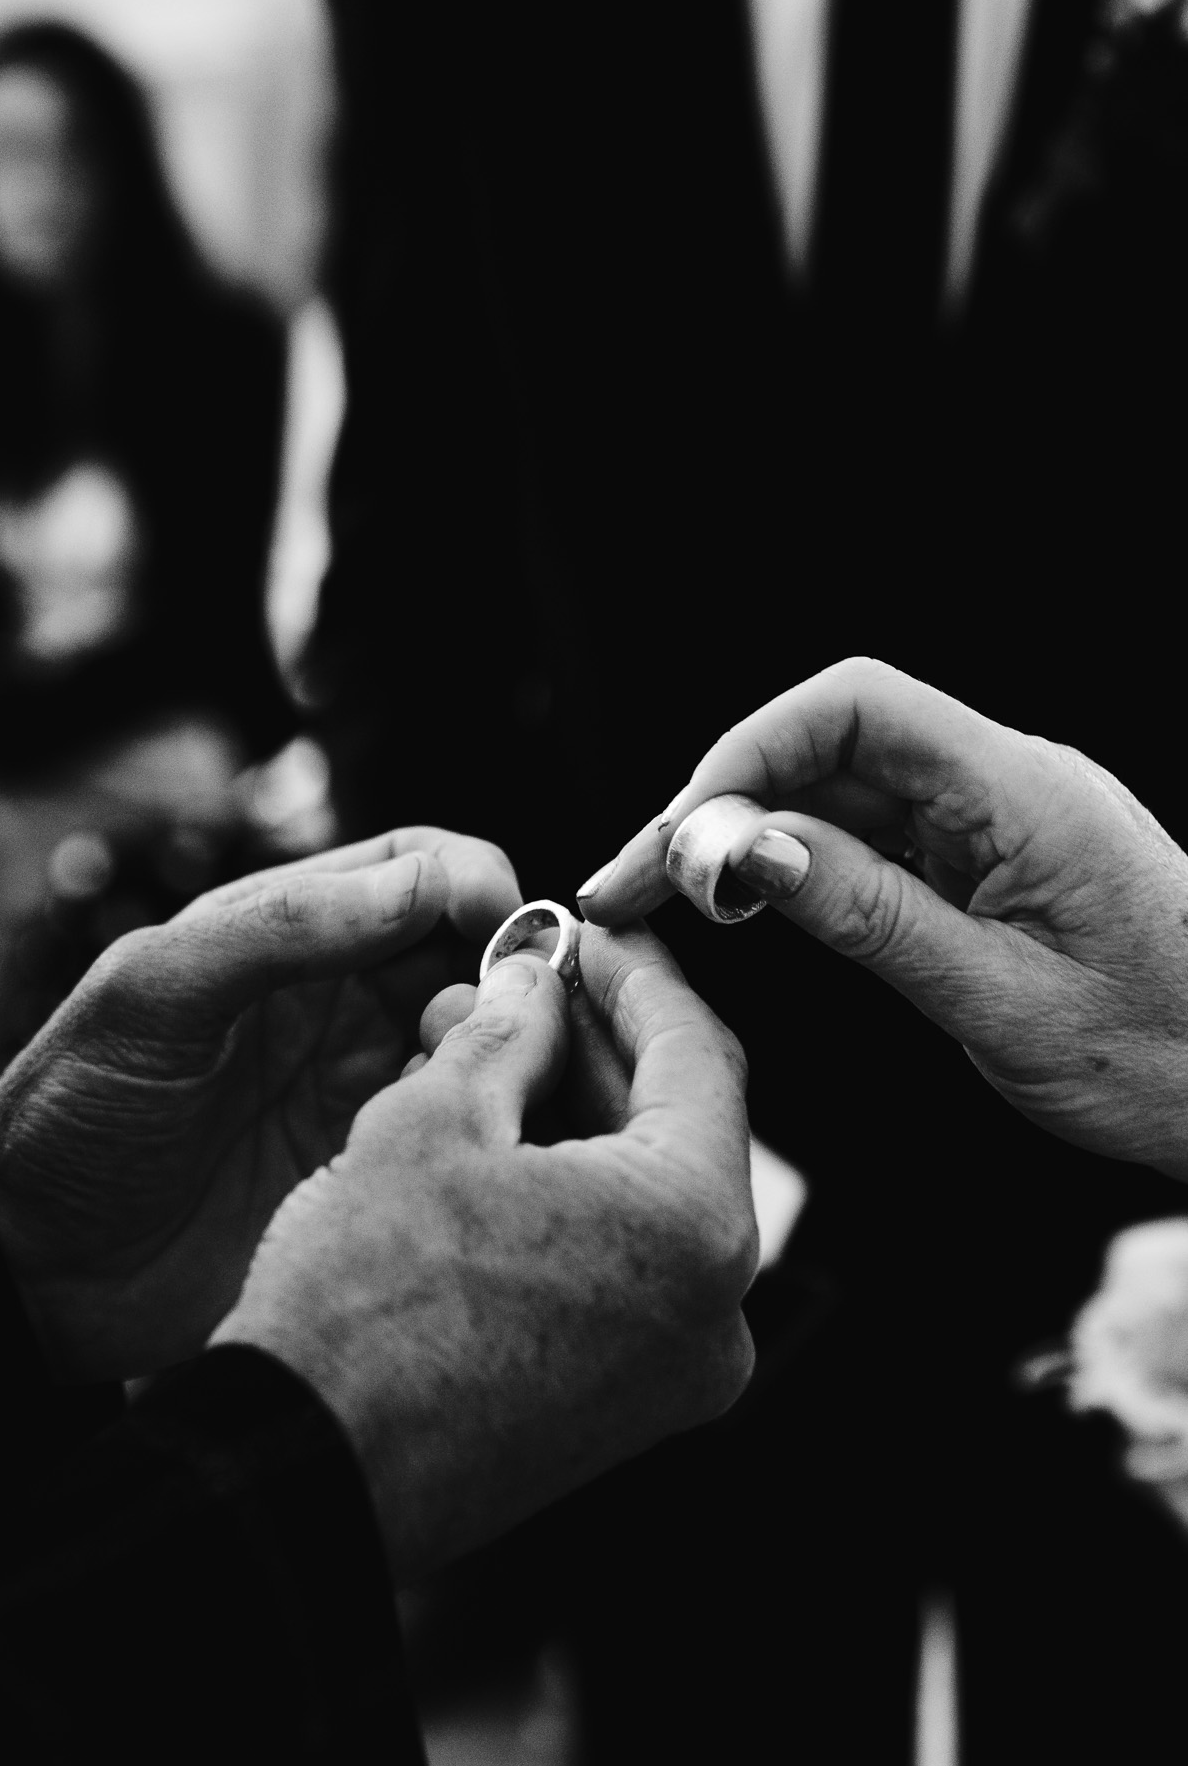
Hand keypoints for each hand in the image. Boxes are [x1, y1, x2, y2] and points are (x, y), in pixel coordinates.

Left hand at [0, 828, 521, 1380]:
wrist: (39, 1268)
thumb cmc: (74, 1110)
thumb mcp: (154, 993)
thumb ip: (282, 927)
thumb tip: (426, 881)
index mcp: (290, 934)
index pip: (419, 869)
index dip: (474, 880)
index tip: (503, 922)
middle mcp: (343, 1002)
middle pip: (472, 955)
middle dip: (513, 972)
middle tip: (513, 1019)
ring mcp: (365, 1089)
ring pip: (484, 1043)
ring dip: (508, 1052)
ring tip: (487, 1088)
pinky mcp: (379, 1171)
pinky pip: (464, 1130)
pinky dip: (490, 1125)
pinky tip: (475, 1147)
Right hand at [211, 925, 757, 1582]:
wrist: (302, 1472)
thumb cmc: (360, 1299)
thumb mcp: (429, 1119)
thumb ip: (507, 1031)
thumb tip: (535, 983)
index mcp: (694, 1225)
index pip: (697, 1054)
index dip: (637, 976)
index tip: (588, 934)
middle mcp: (716, 1310)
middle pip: (684, 1130)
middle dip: (608, 1048)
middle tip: (540, 985)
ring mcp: (677, 1374)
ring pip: (653, 1203)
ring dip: (589, 1123)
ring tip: (503, 1057)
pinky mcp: (629, 1412)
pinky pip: (629, 1273)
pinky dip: (581, 1203)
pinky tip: (506, 1153)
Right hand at [577, 657, 1187, 1178]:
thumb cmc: (1168, 1056)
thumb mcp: (1004, 1003)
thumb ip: (872, 917)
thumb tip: (750, 847)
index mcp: (1024, 792)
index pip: (855, 709)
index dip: (748, 751)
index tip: (680, 837)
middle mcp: (1007, 786)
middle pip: (829, 750)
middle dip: (719, 806)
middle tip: (631, 886)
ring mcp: (996, 824)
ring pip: (838, 797)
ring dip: (746, 841)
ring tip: (660, 904)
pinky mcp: (988, 865)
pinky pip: (873, 844)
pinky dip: (798, 871)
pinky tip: (744, 908)